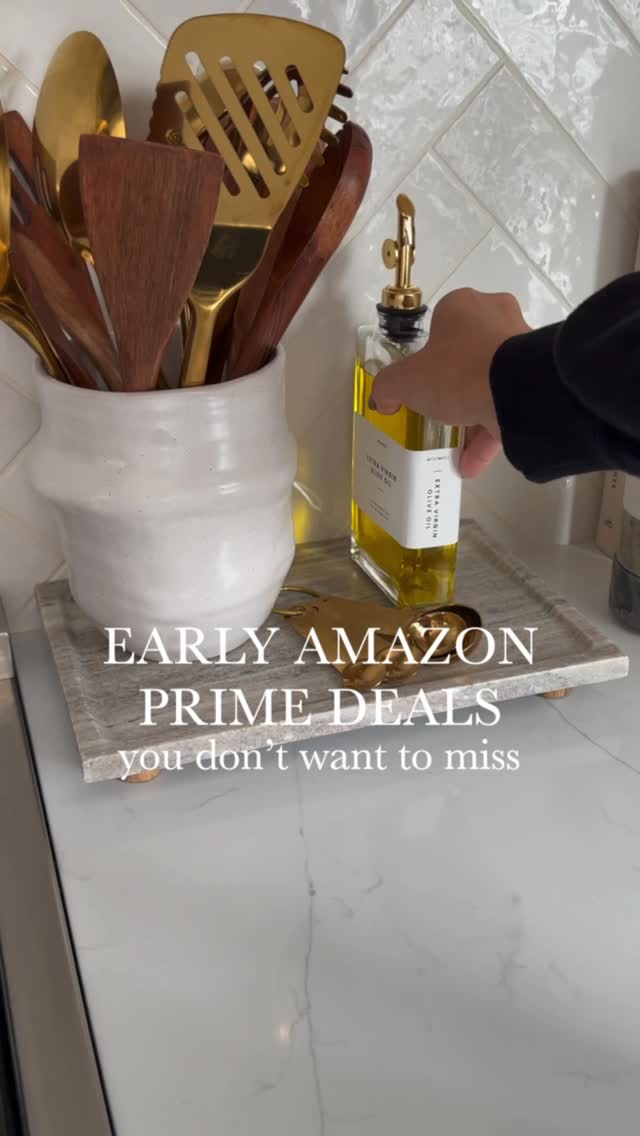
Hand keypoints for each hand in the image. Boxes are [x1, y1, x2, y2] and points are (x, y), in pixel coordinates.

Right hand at [371, 288, 529, 476]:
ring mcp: (522, 347)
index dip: (428, 357)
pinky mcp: (538, 376)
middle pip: (468, 356)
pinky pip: (509, 406)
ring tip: (457, 451)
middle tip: (440, 413)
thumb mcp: (407, 381)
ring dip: (473, 418)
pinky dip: (492, 433)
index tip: (423, 383)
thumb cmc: (457, 371)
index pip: (440, 327)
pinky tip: (472, 464)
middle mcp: (496, 317)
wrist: (520, 390)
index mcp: (463, 306)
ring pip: (491, 383)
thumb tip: (383, 400)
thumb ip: (388, 387)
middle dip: (454, 388)